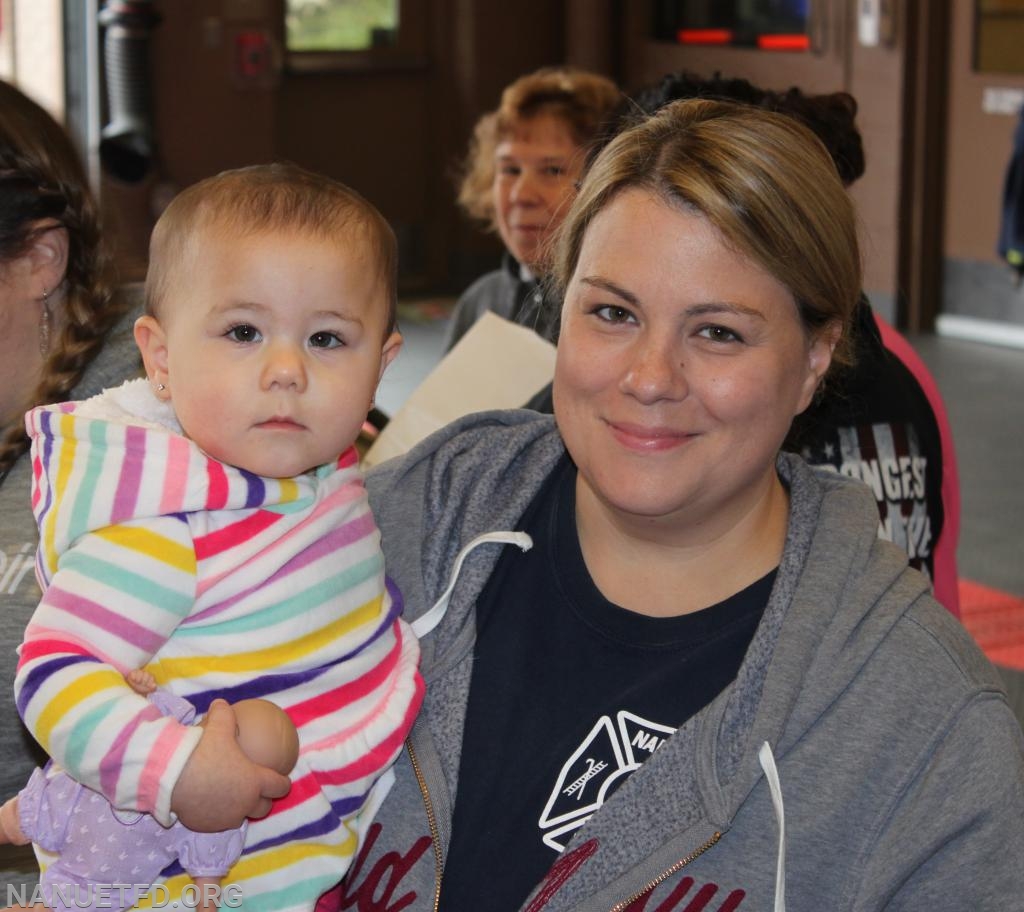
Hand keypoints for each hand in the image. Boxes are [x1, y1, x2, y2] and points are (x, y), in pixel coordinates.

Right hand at [170, 700, 291, 831]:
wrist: (171, 779)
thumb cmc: (201, 752)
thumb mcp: (217, 726)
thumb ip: (224, 714)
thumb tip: (221, 704)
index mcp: (254, 781)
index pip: (279, 787)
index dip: (283, 783)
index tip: (281, 779)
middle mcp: (244, 804)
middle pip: (263, 808)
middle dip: (263, 800)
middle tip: (257, 790)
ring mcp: (225, 818)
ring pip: (240, 817)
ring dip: (240, 809)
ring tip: (232, 798)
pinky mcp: (206, 827)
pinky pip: (217, 822)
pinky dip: (216, 814)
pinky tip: (208, 803)